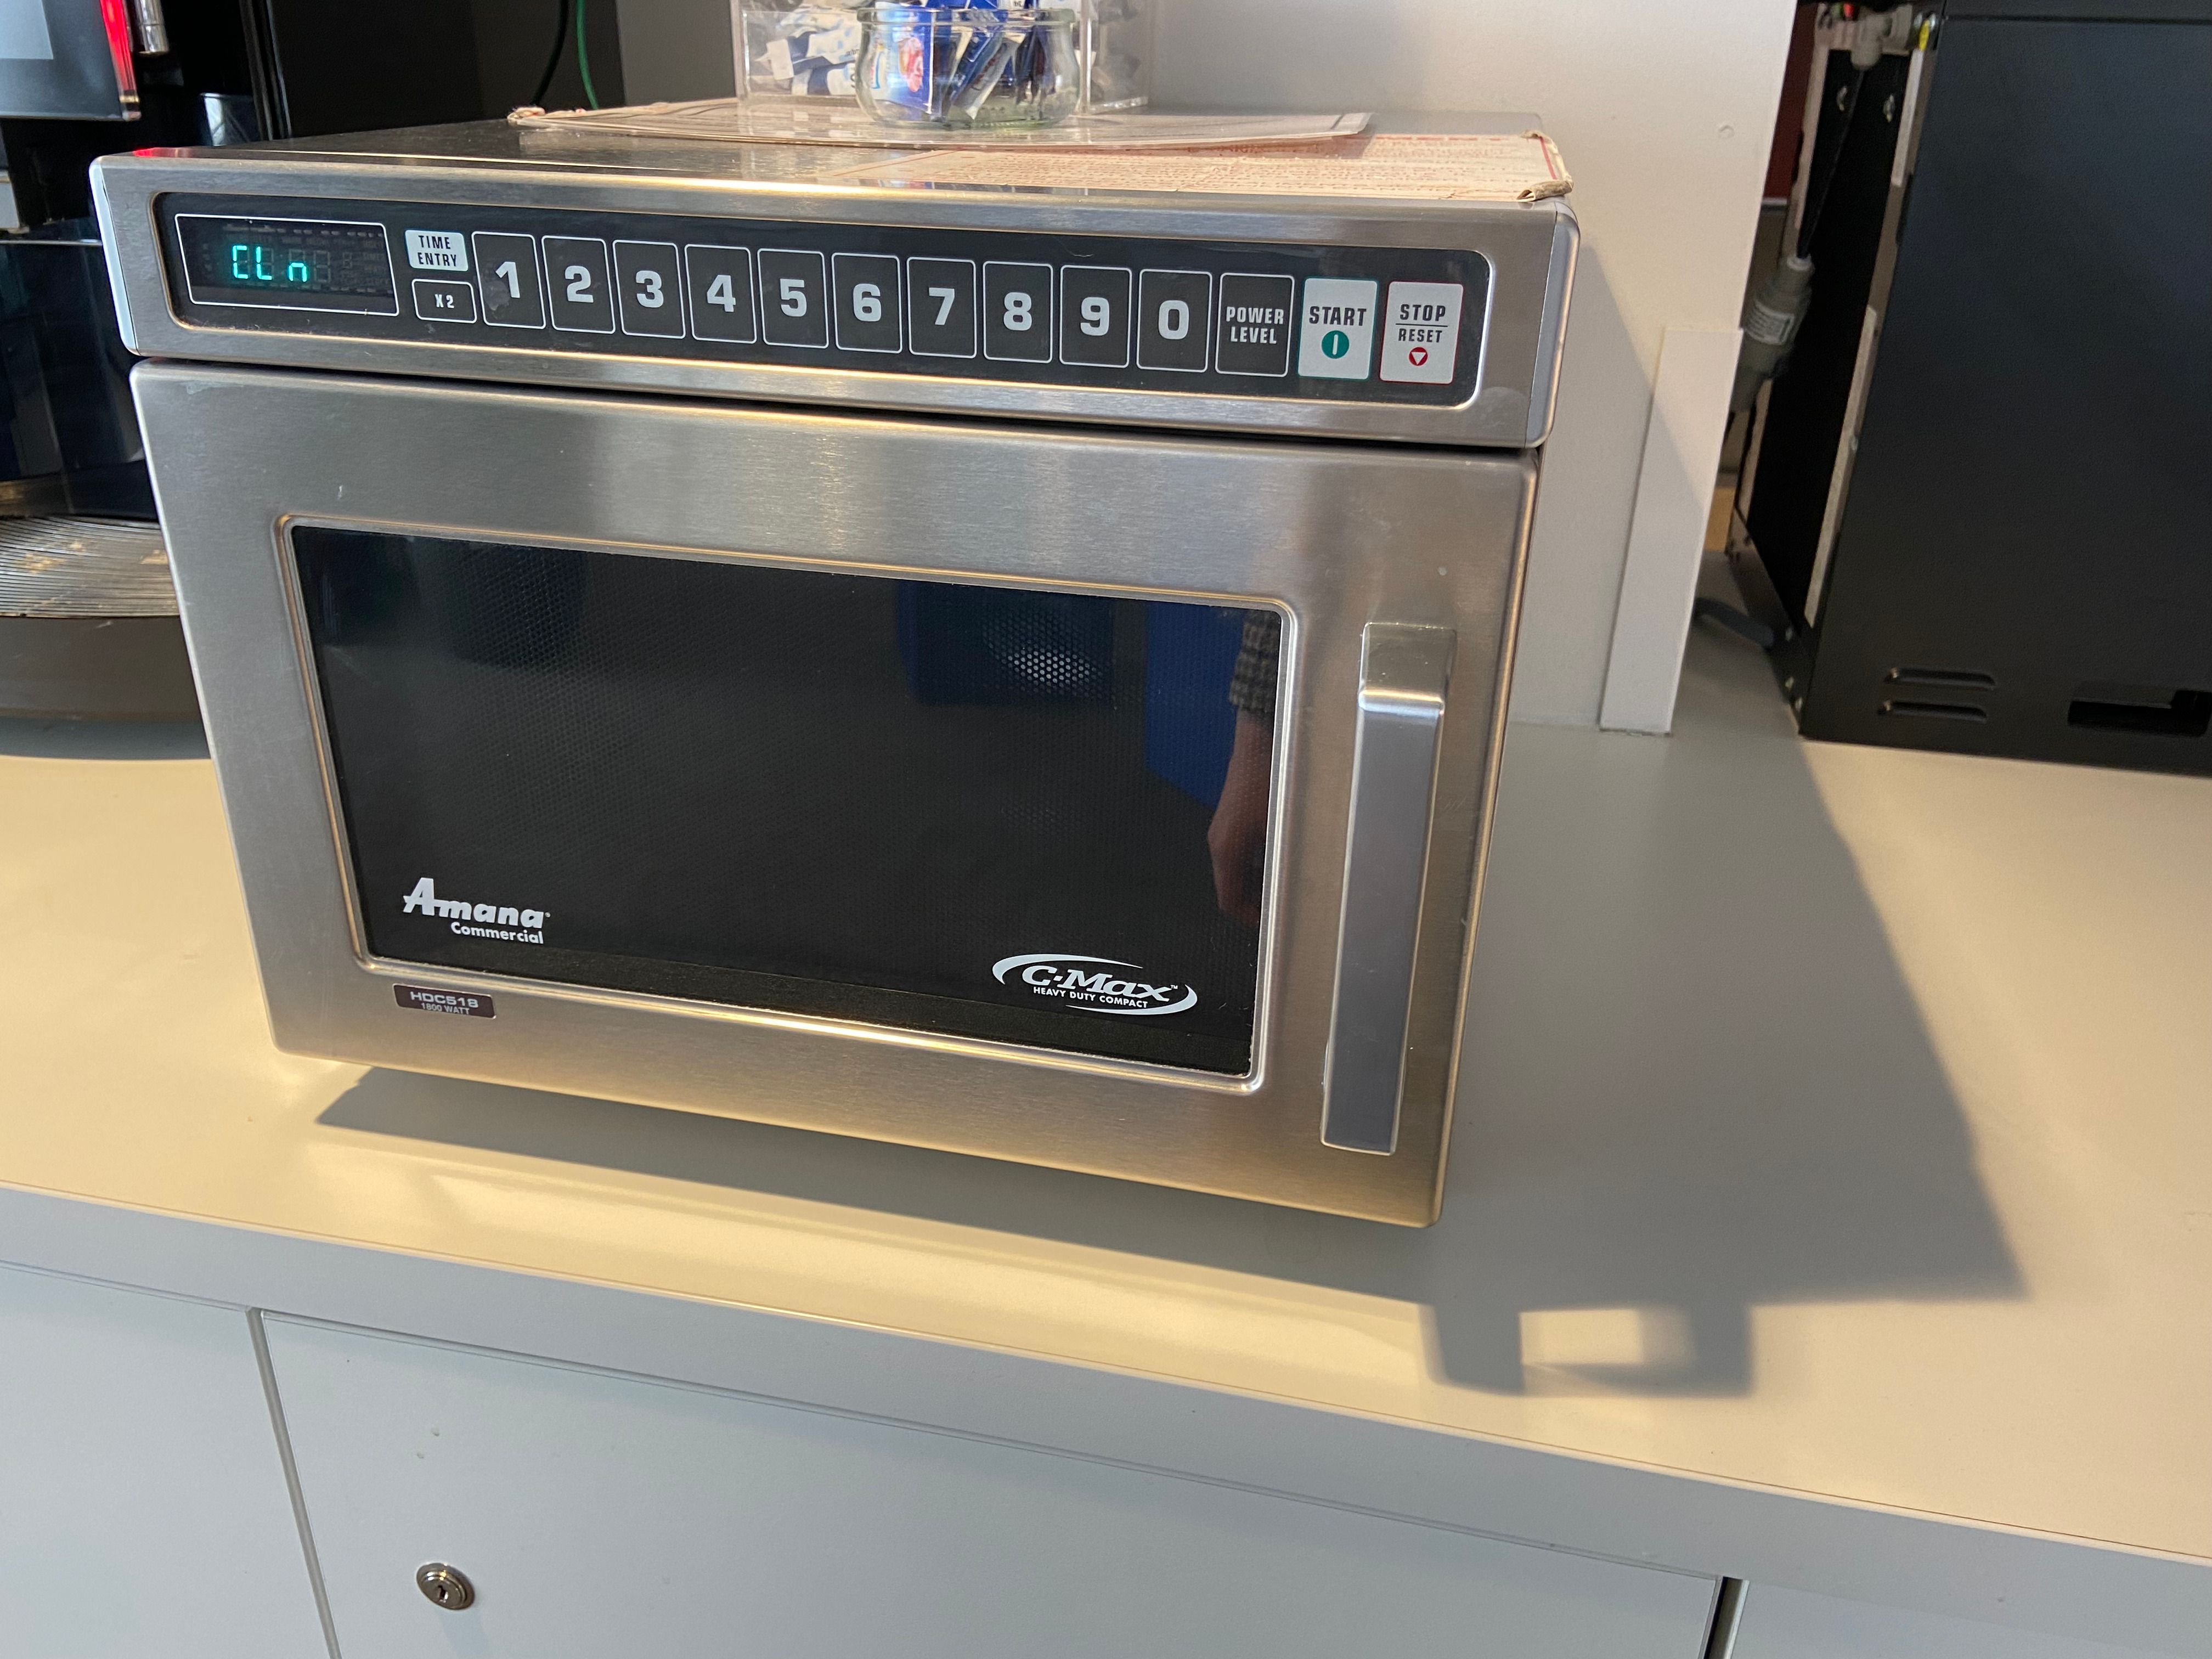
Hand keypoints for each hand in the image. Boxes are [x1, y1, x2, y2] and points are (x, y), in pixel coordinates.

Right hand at [1207, 713, 1273, 925]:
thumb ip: (1285, 860)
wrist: (1260, 739)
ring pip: (1234, 873)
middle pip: (1230, 889)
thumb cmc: (1271, 780)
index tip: (1275, 924)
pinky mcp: (1229, 820)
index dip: (1250, 919)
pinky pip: (1238, 856)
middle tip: (1285, 908)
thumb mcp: (1282, 825)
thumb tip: (1297, 889)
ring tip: (1285, 886)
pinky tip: (1279, 860)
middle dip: (1255, 904)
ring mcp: (1222, 831)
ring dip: (1256, 885)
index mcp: (1226, 851)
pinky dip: (1254, 867)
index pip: (1229, 902)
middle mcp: (1218, 844)